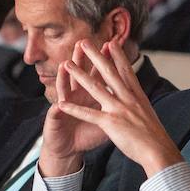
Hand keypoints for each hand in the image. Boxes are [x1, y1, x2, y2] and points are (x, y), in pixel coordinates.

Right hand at [38, 43, 107, 176]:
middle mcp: (76, 95)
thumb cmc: (87, 133)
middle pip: (79, 73)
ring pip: (63, 87)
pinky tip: (58, 102)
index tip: (111, 45)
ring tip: (65, 65)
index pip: (98, 73)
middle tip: (83, 43)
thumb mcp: (107, 119)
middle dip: (81, 59)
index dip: (105, 60)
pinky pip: (56, 112)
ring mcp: (64, 104)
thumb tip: (134, 95)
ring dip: (64, 77)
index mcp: (90, 94)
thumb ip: (117, 106)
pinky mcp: (55, 118)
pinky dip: (57, 108)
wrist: (68, 148)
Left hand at [58, 40, 182, 176]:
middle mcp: (128, 98)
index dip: (118, 56)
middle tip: (84, 41)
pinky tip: (62, 104)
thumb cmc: (154, 135)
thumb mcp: (148, 113)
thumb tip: (137, 97)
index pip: (126, 71)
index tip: (111, 42)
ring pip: (96, 88)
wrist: (159, 151)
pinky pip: (89, 114)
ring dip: (79, 75)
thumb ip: (139, 102)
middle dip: (95, 56)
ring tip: (67, 64)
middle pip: (109, 72)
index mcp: (137, 95)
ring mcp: (119, 109)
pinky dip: (74, 109)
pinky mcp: (111, 123)